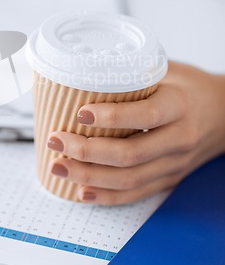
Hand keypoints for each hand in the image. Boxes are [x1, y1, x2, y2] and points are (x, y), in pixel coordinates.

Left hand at [48, 62, 224, 204]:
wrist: (224, 115)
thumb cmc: (189, 88)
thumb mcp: (167, 71)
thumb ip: (133, 73)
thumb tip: (83, 69)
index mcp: (179, 105)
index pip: (146, 115)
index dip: (111, 117)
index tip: (80, 114)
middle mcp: (179, 138)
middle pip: (131, 154)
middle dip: (87, 152)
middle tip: (56, 141)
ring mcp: (174, 164)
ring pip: (129, 179)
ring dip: (89, 176)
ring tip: (59, 166)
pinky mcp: (169, 179)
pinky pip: (137, 193)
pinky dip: (107, 195)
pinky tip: (82, 190)